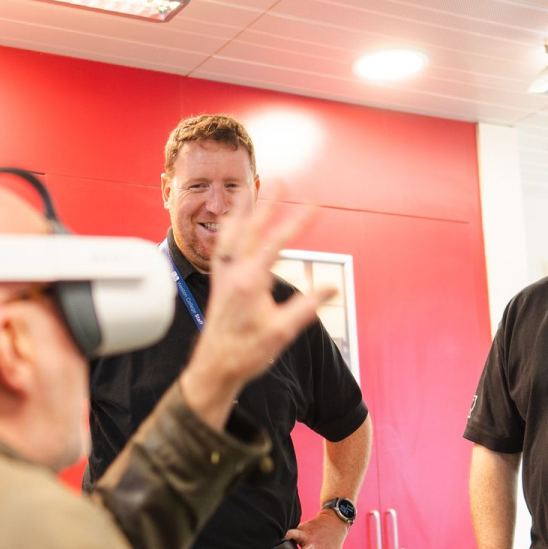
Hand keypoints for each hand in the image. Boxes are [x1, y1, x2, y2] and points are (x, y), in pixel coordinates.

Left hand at [179, 201, 333, 427]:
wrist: (215, 366)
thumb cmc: (247, 352)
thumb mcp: (282, 332)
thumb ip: (306, 307)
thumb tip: (331, 287)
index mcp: (251, 281)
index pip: (277, 243)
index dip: (297, 222)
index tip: (314, 205)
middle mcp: (234, 273)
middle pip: (251, 229)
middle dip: (267, 204)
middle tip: (279, 182)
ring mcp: (223, 276)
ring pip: (231, 234)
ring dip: (242, 211)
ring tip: (249, 191)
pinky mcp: (218, 282)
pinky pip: (221, 247)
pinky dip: (227, 230)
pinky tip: (230, 225)